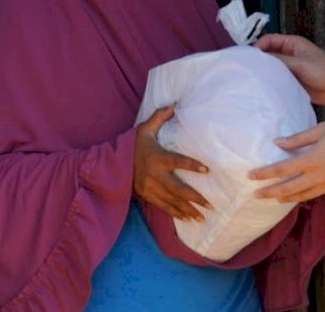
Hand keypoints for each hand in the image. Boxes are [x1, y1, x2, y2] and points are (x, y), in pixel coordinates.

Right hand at [133, 106, 213, 221]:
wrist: (113, 163)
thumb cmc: (134, 144)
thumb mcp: (145, 129)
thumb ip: (159, 117)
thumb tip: (175, 105)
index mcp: (157, 157)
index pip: (177, 161)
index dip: (192, 165)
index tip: (207, 170)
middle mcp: (154, 175)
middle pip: (178, 188)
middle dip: (195, 198)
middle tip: (211, 205)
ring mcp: (150, 187)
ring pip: (172, 201)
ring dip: (188, 210)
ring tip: (203, 217)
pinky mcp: (147, 195)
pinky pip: (163, 206)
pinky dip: (176, 214)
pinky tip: (188, 219)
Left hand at [248, 119, 324, 202]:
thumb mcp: (321, 129)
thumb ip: (298, 139)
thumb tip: (278, 142)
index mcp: (311, 160)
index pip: (281, 170)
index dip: (264, 174)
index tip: (251, 177)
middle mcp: (317, 176)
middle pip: (288, 188)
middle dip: (270, 192)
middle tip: (256, 196)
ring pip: (303, 195)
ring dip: (287, 198)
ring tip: (276, 200)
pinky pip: (318, 194)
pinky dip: (306, 196)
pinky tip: (301, 196)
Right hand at [255, 34, 324, 105]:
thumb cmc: (323, 71)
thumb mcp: (300, 63)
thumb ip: (279, 59)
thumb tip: (259, 58)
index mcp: (292, 43)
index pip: (269, 40)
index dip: (258, 46)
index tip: (250, 57)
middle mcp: (289, 54)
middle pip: (268, 53)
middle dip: (259, 59)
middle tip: (247, 69)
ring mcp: (290, 67)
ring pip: (272, 67)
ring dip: (265, 71)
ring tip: (253, 79)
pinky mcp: (291, 80)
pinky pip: (277, 78)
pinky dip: (270, 81)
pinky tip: (263, 87)